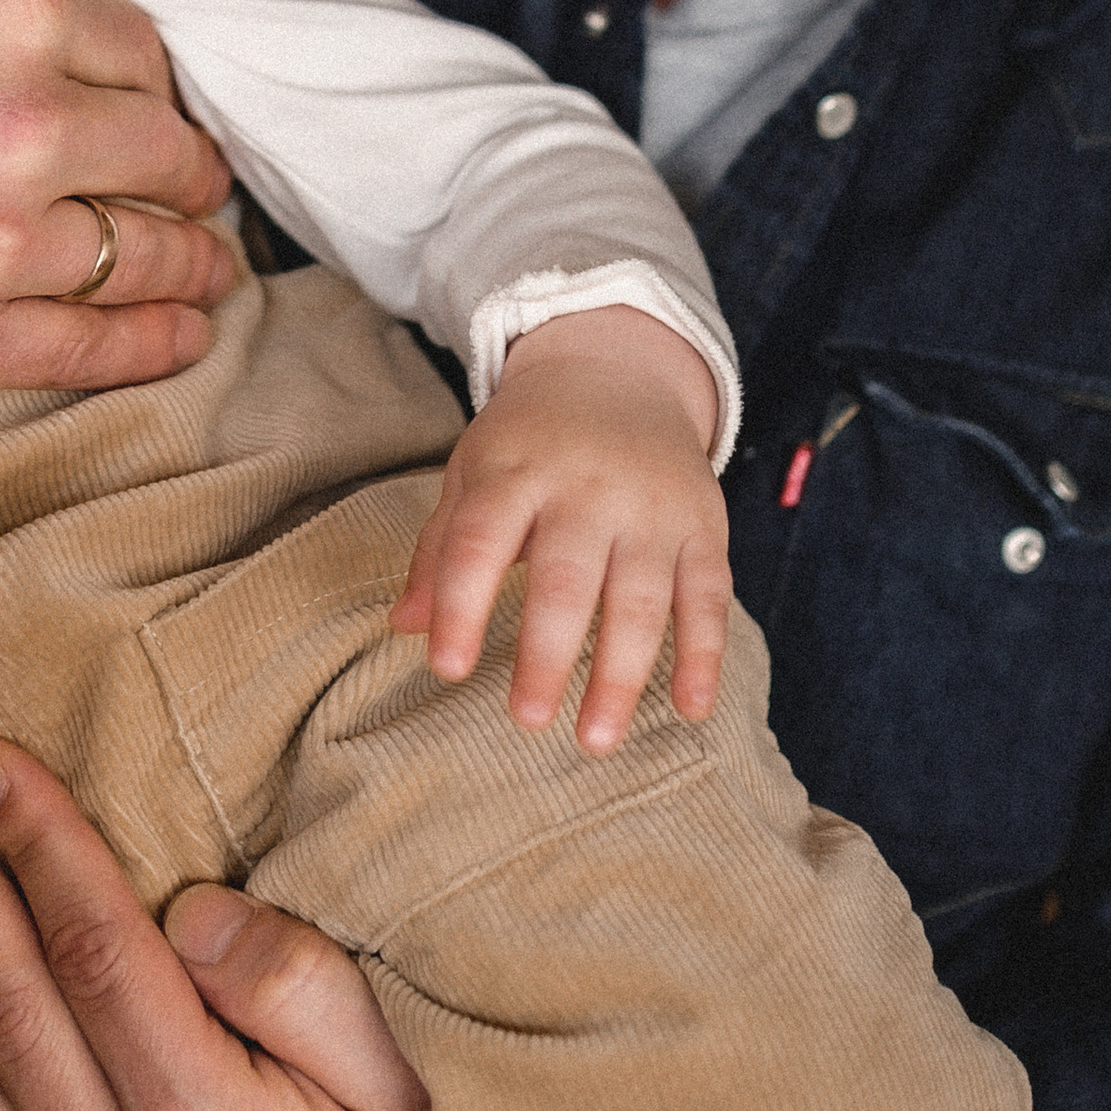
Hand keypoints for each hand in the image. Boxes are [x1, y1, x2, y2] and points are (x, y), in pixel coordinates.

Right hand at [0, 0, 237, 386]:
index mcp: (9, 12)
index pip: (143, 50)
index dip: (149, 80)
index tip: (146, 101)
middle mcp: (25, 123)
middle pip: (167, 153)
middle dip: (183, 168)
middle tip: (188, 183)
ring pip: (149, 253)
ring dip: (190, 261)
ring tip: (205, 267)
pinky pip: (98, 344)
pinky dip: (158, 342)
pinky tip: (184, 334)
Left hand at [389, 309, 729, 750]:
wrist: (619, 370)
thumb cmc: (530, 439)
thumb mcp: (474, 470)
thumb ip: (441, 546)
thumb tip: (403, 626)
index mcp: (516, 470)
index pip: (481, 540)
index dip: (461, 603)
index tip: (447, 667)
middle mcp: (586, 487)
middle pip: (566, 577)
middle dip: (547, 652)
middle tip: (526, 719)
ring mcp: (650, 507)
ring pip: (640, 596)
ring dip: (621, 673)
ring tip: (595, 740)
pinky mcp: (702, 526)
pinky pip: (707, 596)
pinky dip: (703, 653)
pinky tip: (689, 708)